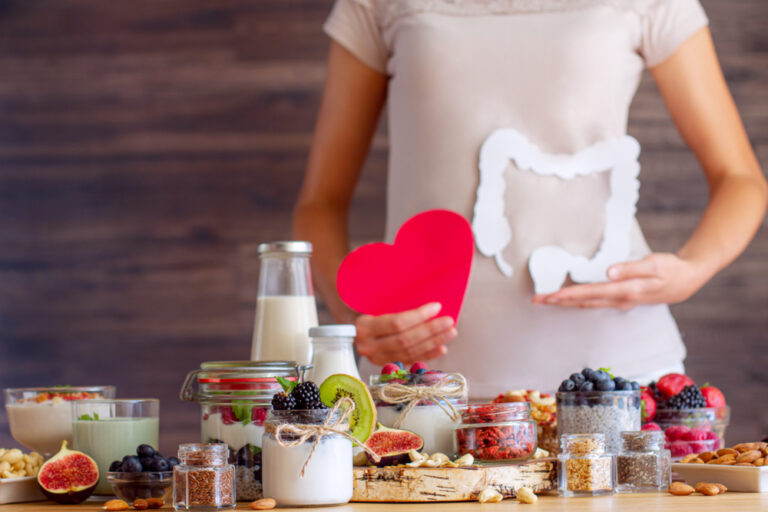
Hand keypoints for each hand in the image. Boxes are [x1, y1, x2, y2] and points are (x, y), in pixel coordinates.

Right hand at [355, 302, 457, 365]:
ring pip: (409, 352)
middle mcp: (367, 345)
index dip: (419, 316)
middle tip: (449, 322)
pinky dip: (427, 355)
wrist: (346, 324)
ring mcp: (376, 358)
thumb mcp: (369, 300)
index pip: (396, 323)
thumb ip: (391, 301)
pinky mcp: (384, 364)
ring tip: (450, 333)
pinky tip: (441, 348)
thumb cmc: (361, 307)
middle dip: (431, 331)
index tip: (436, 307)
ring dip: (433, 343)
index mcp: (363, 326)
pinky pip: (409, 360)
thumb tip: (424, 298)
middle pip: (405, 340)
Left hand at [531, 253, 709, 309]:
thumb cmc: (671, 269)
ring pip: (586, 304)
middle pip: (582, 302)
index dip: (568, 295)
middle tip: (535, 301)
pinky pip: (594, 302)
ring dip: (565, 302)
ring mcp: (620, 302)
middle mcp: (619, 300)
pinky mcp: (621, 299)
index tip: (550, 296)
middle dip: (558, 302)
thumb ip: (631, 268)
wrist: (688, 279)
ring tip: (545, 300)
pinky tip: (568, 299)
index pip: (590, 293)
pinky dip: (578, 301)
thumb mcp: (655, 264)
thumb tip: (609, 272)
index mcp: (625, 291)